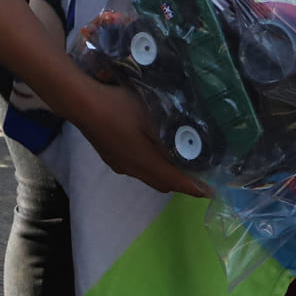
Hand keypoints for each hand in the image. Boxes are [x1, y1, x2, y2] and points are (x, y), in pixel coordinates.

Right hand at [69, 78, 206, 196]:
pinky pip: (137, 169)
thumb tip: (190, 144)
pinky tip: (151, 149)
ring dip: (165, 174)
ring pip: (148, 176)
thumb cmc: (118, 107)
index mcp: (144, 162)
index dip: (196, 187)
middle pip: (163, 184)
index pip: (176, 181)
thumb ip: (170, 132)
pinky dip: (151, 166)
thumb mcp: (150, 115)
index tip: (212, 191)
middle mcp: (132, 169)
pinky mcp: (111, 157)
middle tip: (199, 174)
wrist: (82, 103)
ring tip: (179, 162)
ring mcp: (120, 164)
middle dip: (182, 183)